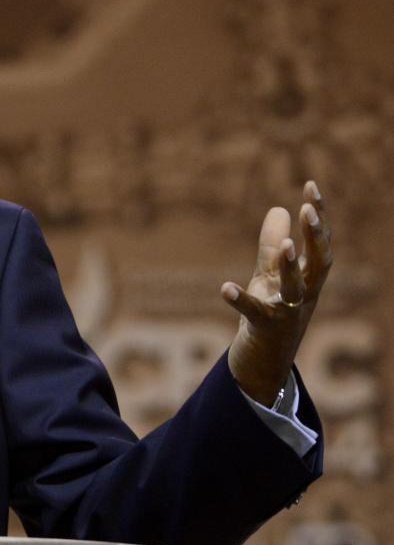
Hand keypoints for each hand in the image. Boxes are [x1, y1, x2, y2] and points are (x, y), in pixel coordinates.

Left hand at [222, 182, 331, 405]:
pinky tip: (224, 288)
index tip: (311, 185)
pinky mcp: (265, 328)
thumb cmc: (271, 312)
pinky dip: (240, 300)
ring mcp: (288, 312)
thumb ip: (271, 244)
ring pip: (295, 288)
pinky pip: (253, 313)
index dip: (318, 214)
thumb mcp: (270, 275)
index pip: (320, 241)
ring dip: (290, 266)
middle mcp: (305, 293)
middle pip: (319, 262)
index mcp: (308, 276)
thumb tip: (278, 208)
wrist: (264, 359)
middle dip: (315, 236)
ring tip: (284, 245)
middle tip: (309, 209)